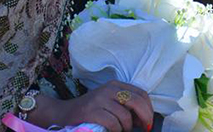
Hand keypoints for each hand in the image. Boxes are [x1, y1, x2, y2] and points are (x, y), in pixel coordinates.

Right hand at [31, 81, 153, 131]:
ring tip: (120, 130)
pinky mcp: (92, 111)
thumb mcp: (109, 102)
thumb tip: (144, 118)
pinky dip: (115, 130)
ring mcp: (99, 99)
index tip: (148, 122)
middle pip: (136, 102)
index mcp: (115, 85)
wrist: (64, 113)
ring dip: (126, 128)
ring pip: (125, 116)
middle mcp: (109, 89)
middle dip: (145, 117)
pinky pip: (113, 123)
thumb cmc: (91, 111)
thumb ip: (125, 105)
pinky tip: (111, 130)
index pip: (141, 94)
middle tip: (145, 128)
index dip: (149, 109)